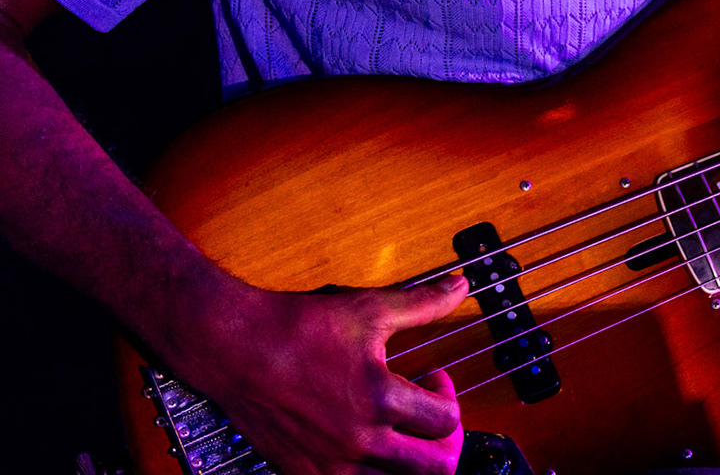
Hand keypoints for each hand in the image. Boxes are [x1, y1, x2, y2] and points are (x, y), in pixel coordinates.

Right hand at [176, 271, 469, 474]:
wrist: (235, 348)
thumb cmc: (298, 329)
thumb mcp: (370, 309)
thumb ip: (423, 303)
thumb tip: (460, 287)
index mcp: (378, 401)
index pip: (446, 421)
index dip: (449, 395)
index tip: (432, 378)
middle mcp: (357, 443)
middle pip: (433, 468)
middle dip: (442, 441)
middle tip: (428, 416)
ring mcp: (329, 466)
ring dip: (408, 461)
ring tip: (398, 430)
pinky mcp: (303, 474)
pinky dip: (370, 473)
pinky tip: (363, 441)